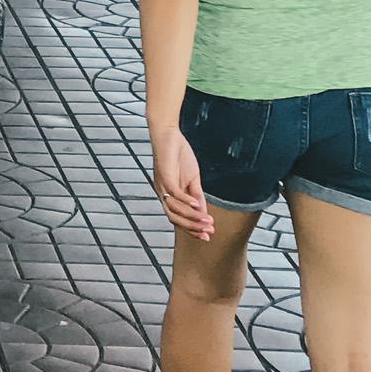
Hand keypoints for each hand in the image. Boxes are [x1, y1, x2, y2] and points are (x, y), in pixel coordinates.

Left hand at [149, 125, 213, 239]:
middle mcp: (162, 193)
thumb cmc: (178, 155)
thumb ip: (196, 195)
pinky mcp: (164, 174)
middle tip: (209, 232)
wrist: (167, 134)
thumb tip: (203, 213)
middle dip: (192, 228)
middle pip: (174, 218)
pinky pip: (174, 192)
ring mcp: (161, 184)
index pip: (178, 219)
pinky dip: (186, 200)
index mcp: (168, 195)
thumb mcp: (191, 178)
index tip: (207, 237)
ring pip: (174, 209)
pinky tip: (197, 204)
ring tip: (207, 222)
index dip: (192, 230)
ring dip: (192, 217)